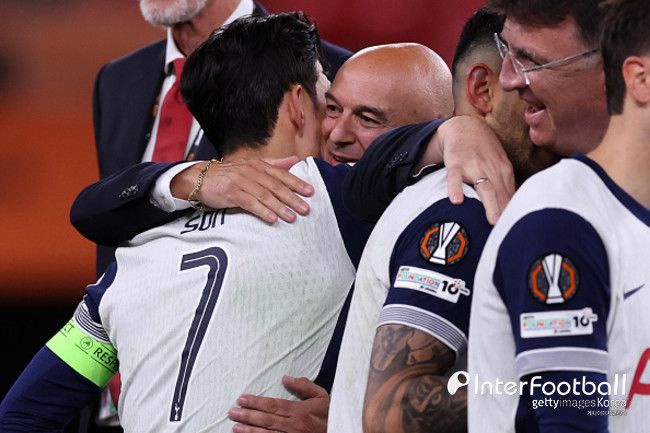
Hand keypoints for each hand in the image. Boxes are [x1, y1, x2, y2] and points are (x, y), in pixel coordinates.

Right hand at [171, 156, 313, 222]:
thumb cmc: (227, 174)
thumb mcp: (250, 166)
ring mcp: (240, 181)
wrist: (199, 178)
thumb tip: (294, 159)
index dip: (296, 183)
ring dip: (280, 207)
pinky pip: (249, 203)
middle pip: (275, 186)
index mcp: (257, 164)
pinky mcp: (230, 193)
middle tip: (305, 208)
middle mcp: (250, 171)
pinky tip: (272, 218)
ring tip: (292, 217)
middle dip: (292, 198)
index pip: (281, 174)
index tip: (310, 191)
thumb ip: (273, 164)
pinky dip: (261, 211)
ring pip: (264, 195)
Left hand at [228, 376, 328, 432]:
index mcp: (300, 411)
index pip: (273, 405)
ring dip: (249, 431)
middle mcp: (294, 426)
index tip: (242, 399)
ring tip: (235, 427)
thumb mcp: (321, 396)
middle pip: (266, 420)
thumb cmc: (331, 414)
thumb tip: (286, 378)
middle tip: (232, 412)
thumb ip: (304, 386)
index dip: (256, 402)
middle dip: (247, 415)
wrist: (342, 429)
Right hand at [423, 116, 515, 223]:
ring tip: (493, 222)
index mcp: (504, 171)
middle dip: (507, 212)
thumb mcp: (498, 165)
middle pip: (502, 194)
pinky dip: (455, 188)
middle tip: (510, 232)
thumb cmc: (483, 151)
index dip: (514, 214)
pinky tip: (456, 201)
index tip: (516, 231)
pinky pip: (455, 178)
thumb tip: (513, 211)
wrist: (464, 127)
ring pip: (484, 187)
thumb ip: (504, 187)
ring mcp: (474, 165)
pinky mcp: (455, 163)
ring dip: (490, 204)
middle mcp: (492, 169)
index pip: (511, 196)